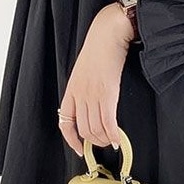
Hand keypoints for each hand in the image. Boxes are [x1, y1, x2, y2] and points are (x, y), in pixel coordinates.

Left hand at [58, 3, 135, 156]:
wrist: (107, 34)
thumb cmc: (99, 49)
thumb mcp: (84, 70)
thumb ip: (84, 88)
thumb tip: (91, 104)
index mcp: (71, 90)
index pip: (65, 123)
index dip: (72, 140)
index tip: (79, 148)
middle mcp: (80, 95)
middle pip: (84, 129)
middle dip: (94, 142)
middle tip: (104, 143)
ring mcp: (93, 95)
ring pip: (96, 128)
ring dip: (105, 139)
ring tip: (112, 141)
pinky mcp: (108, 93)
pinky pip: (109, 122)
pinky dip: (114, 135)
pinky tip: (118, 139)